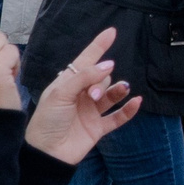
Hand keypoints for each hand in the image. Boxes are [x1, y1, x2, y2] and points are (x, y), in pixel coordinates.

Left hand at [24, 28, 139, 165]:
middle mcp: (81, 95)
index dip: (98, 46)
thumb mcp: (60, 93)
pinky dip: (128, 110)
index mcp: (67, 83)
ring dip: (118, 90)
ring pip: (111, 95)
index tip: (111, 31)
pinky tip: (136, 102)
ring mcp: (91, 111)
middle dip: (101, 81)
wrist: (46, 152)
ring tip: (122, 90)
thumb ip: (84, 77)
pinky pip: (118, 117)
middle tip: (92, 95)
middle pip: (101, 78)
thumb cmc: (47, 120)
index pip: (85, 60)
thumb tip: (109, 65)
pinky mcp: (98, 128)